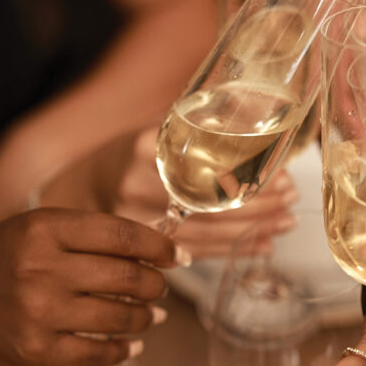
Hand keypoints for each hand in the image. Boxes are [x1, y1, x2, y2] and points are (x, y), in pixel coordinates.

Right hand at [0, 208, 183, 365]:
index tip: (179, 255)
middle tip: (160, 286)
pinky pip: (97, 354)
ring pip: (119, 318)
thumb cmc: (6, 255)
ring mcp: (38, 314)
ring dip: (145, 317)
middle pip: (127, 278)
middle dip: (155, 284)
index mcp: (46, 230)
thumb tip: (158, 250)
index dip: (160, 246)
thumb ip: (94, 234)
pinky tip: (131, 343)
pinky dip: (123, 350)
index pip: (122, 236)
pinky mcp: (36, 352)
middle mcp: (42, 270)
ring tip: (151, 314)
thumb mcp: (42, 227)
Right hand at [42, 126, 298, 258]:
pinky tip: (262, 244)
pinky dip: (231, 249)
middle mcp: (137, 186)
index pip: (206, 169)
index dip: (247, 179)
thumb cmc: (124, 156)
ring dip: (251, 230)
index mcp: (144, 149)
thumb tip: (255, 114)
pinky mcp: (140, 246)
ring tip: (286, 222)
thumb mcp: (152, 132)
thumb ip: (192, 128)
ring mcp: (135, 220)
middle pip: (209, 205)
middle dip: (258, 206)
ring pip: (205, 232)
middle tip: (290, 200)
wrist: (75, 188)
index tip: (281, 175)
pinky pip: (193, 251)